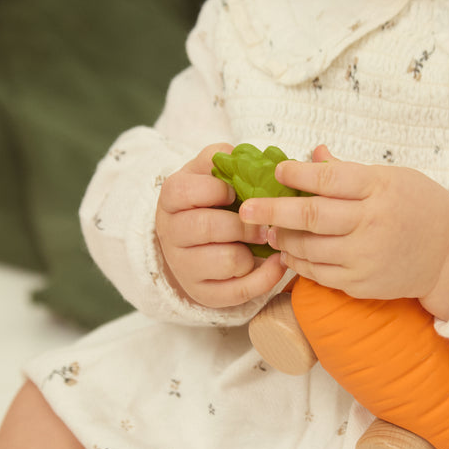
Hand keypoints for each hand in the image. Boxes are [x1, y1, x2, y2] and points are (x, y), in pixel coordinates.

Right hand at [155, 144, 287, 308]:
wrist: (193, 243)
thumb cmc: (209, 202)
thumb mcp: (208, 174)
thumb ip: (222, 158)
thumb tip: (244, 155)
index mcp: (171, 198)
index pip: (189, 191)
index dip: (220, 190)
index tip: (237, 192)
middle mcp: (171, 234)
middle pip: (208, 227)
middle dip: (245, 225)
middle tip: (263, 224)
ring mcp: (185, 267)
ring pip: (227, 260)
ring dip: (252, 252)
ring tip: (261, 243)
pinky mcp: (204, 293)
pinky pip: (241, 290)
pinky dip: (266, 277)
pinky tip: (277, 262)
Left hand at [238, 146, 448, 319]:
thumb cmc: (419, 207)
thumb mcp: (391, 178)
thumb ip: (348, 170)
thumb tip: (311, 154)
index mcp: (379, 189)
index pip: (329, 178)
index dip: (298, 174)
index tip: (277, 171)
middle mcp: (371, 223)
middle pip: (311, 215)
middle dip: (272, 210)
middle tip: (245, 208)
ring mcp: (365, 257)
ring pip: (309, 248)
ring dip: (282, 239)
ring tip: (267, 230)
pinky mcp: (361, 284)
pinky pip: (319, 274)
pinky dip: (299, 263)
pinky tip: (289, 253)